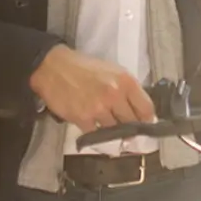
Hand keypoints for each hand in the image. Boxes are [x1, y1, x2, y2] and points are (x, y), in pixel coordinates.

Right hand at [29, 45, 153, 131]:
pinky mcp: (82, 118)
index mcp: (126, 82)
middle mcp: (115, 95)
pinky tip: (92, 124)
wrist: (53, 67)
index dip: (147, 120)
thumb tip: (139, 110)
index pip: (147, 109)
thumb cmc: (84, 68)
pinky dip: (95, 132)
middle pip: (132, 123)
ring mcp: (98, 108)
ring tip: (105, 124)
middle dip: (130, 128)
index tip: (144, 124)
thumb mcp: (112, 71)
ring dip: (112, 130)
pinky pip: (96, 133)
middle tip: (126, 129)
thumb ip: (127, 90)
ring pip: (114, 130)